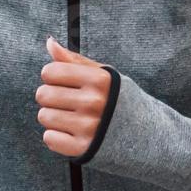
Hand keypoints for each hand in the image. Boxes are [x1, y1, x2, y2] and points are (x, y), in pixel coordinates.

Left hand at [37, 39, 112, 158]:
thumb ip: (75, 60)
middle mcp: (94, 102)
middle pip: (43, 94)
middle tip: (67, 103)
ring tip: (71, 118)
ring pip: (44, 117)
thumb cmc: (119, 101)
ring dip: (53, 118)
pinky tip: (71, 133)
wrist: (147, 136)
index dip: (53, 77)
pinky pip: (49, 139)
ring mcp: (89, 126)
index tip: (64, 83)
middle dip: (50, 98)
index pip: (50, 72)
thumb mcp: (104, 76)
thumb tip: (50, 42)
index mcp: (99, 80)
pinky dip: (56, 137)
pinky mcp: (83, 148)